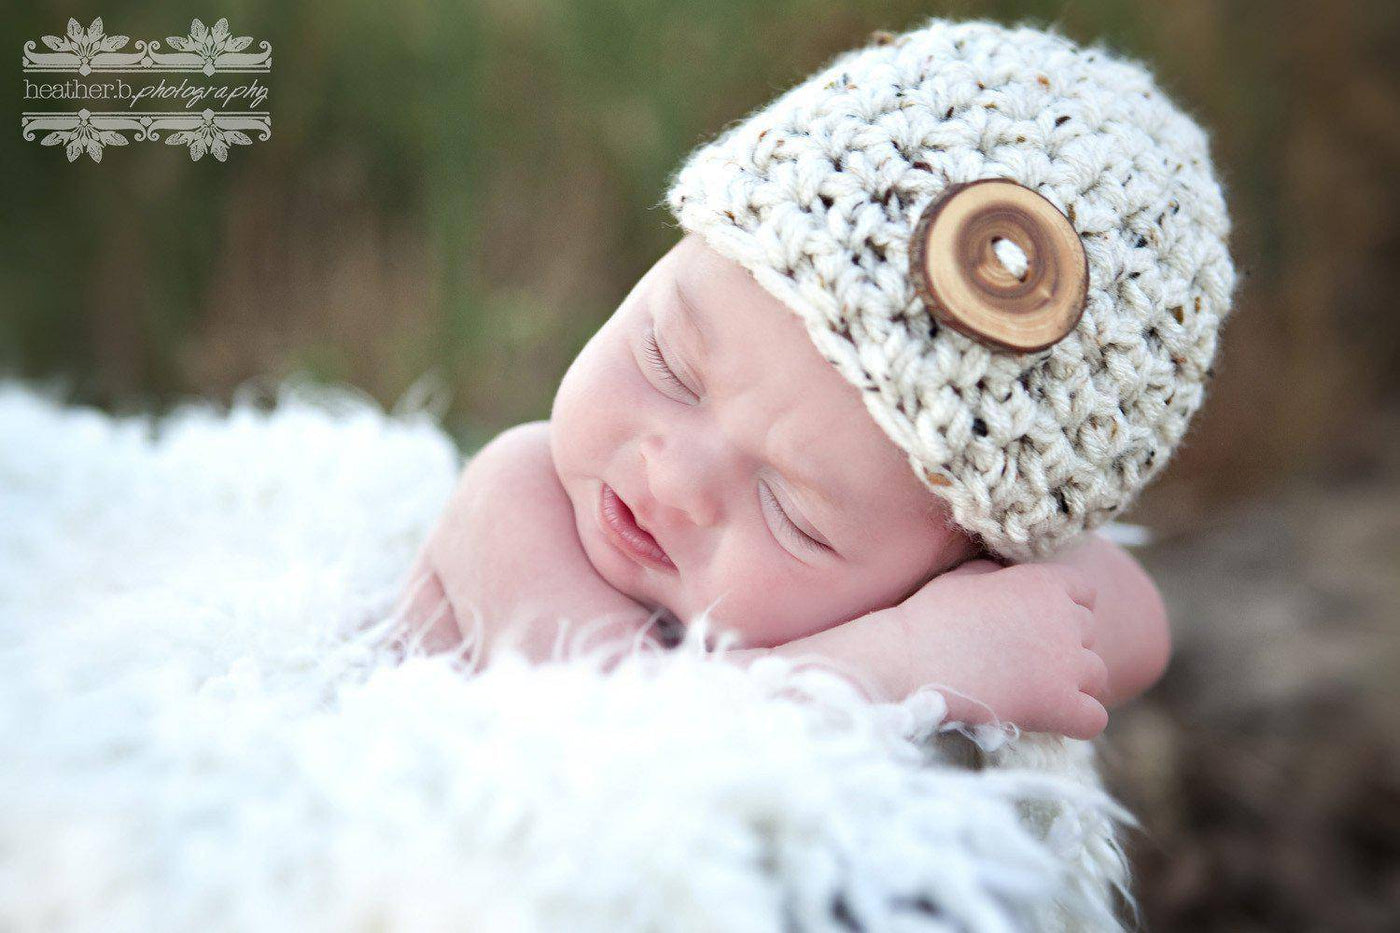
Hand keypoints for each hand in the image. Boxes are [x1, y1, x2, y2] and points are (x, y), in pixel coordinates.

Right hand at [891, 559, 1109, 739]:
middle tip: (1028, 661)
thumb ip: (1002, 574)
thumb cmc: (929, 617)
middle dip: (1065, 645)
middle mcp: (1065, 619)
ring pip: (1097, 674)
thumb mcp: (966, 576)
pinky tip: (1051, 718)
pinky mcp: (1059, 704)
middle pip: (1090, 633)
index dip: (1064, 609)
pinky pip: (1094, 718)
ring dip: (1074, 682)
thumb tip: (1010, 578)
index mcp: (1044, 583)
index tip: (1037, 625)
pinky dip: (1077, 721)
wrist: (909, 661)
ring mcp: (1066, 664)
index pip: (1085, 593)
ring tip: (1036, 689)